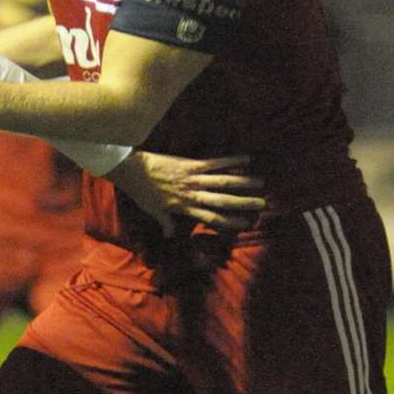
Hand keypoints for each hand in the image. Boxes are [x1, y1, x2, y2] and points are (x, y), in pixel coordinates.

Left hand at [108, 152, 266, 235]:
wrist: (132, 171)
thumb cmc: (141, 192)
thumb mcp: (153, 211)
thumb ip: (165, 222)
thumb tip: (170, 235)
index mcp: (184, 208)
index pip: (212, 218)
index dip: (230, 222)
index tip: (246, 224)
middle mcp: (192, 195)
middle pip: (223, 201)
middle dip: (243, 203)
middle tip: (261, 204)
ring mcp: (193, 179)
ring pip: (223, 182)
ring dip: (243, 182)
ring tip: (259, 183)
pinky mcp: (191, 164)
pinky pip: (214, 163)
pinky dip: (231, 160)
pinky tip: (246, 158)